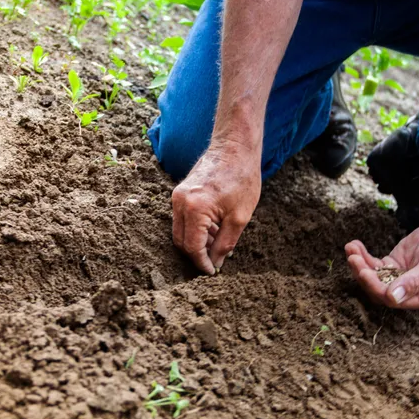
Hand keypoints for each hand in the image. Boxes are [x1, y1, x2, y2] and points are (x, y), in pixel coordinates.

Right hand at [171, 141, 260, 274]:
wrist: (235, 147)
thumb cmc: (241, 178)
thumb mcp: (239, 217)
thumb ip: (225, 244)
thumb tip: (215, 263)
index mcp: (194, 209)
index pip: (192, 247)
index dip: (202, 263)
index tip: (212, 272)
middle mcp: (180, 202)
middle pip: (181, 241)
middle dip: (197, 255)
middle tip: (215, 262)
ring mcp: (177, 196)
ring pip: (180, 231)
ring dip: (197, 242)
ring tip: (219, 243)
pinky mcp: (180, 192)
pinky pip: (182, 219)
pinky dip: (195, 229)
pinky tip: (214, 230)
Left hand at [345, 220, 418, 309]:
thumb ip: (414, 282)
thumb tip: (393, 298)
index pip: (392, 300)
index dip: (376, 287)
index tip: (364, 272)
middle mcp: (406, 293)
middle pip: (377, 289)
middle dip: (363, 274)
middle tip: (353, 258)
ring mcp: (396, 279)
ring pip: (372, 277)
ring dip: (359, 264)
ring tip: (350, 248)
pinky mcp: (390, 266)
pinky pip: (372, 264)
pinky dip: (362, 255)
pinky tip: (354, 245)